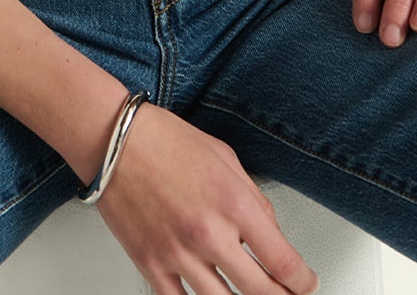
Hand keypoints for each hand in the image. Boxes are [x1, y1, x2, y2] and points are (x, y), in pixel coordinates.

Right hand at [94, 103, 318, 294]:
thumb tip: (272, 235)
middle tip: (285, 294)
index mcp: (233, 204)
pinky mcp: (150, 263)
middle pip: (262, 294)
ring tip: (247, 293)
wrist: (111, 138)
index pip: (285, 265)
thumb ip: (254, 199)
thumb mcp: (224, 157)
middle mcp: (208, 233)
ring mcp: (178, 253)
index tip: (305, 283)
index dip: (304, 283)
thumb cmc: (163, 139)